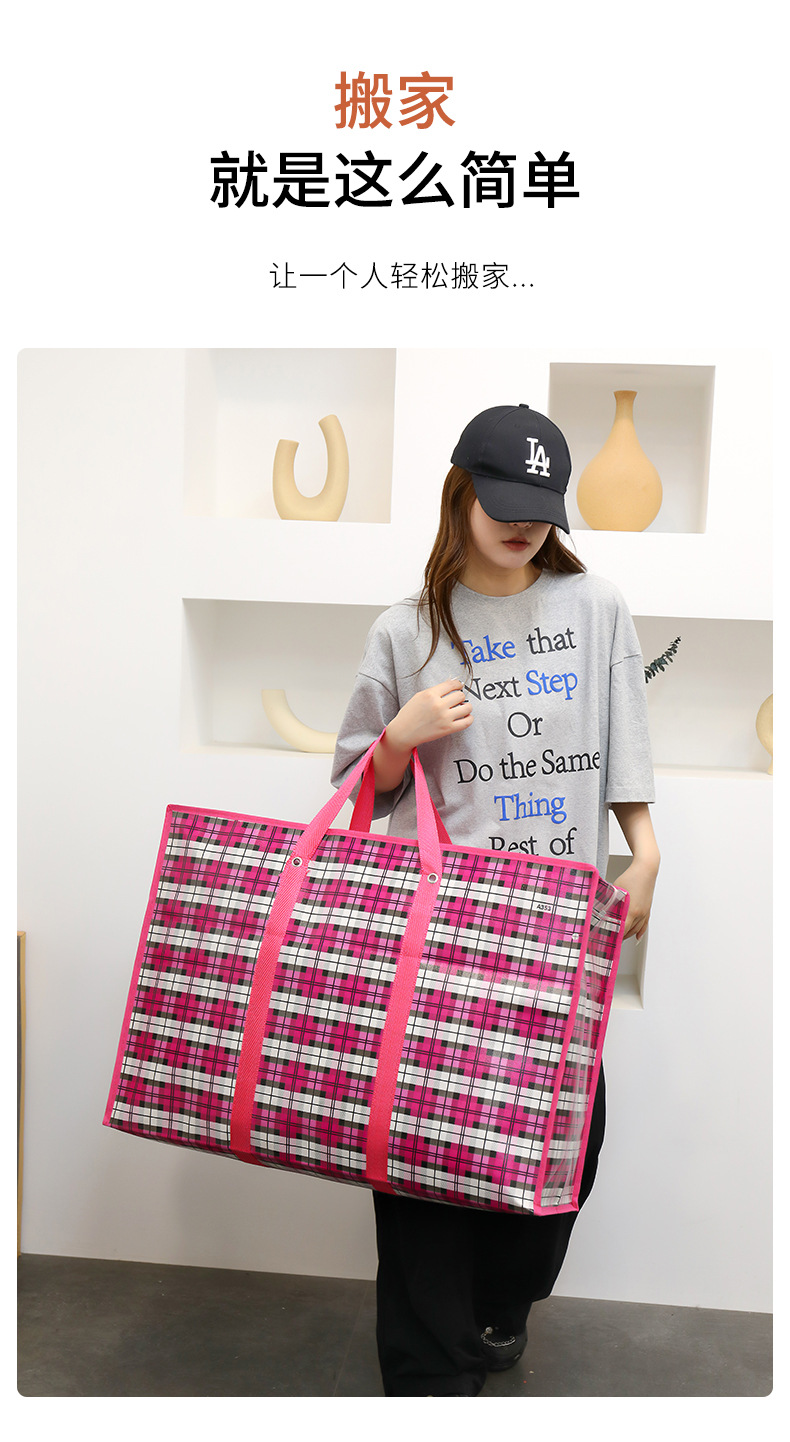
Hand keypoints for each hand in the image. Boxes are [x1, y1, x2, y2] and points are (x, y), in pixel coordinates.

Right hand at [373, 679, 472, 793]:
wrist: (403, 732)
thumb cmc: (410, 714)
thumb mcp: (419, 696)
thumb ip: (435, 690)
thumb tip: (452, 684)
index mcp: (430, 694)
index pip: (452, 684)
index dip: (458, 684)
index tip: (459, 686)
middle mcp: (438, 705)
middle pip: (460, 695)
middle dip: (460, 696)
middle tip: (457, 700)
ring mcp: (444, 717)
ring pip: (467, 707)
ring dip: (467, 707)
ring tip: (462, 708)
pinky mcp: (447, 729)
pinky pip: (467, 722)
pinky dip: (469, 718)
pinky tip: (466, 717)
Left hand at [612, 858, 657, 940]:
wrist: (645, 869)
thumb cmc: (631, 877)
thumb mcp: (616, 892)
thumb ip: (610, 904)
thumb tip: (602, 912)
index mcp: (632, 911)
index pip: (621, 930)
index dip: (613, 936)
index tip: (606, 939)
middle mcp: (640, 914)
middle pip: (628, 932)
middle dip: (619, 937)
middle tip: (609, 940)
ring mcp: (645, 912)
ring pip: (636, 929)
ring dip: (628, 935)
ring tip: (619, 939)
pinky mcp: (648, 909)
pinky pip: (644, 924)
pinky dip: (640, 932)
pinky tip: (637, 937)